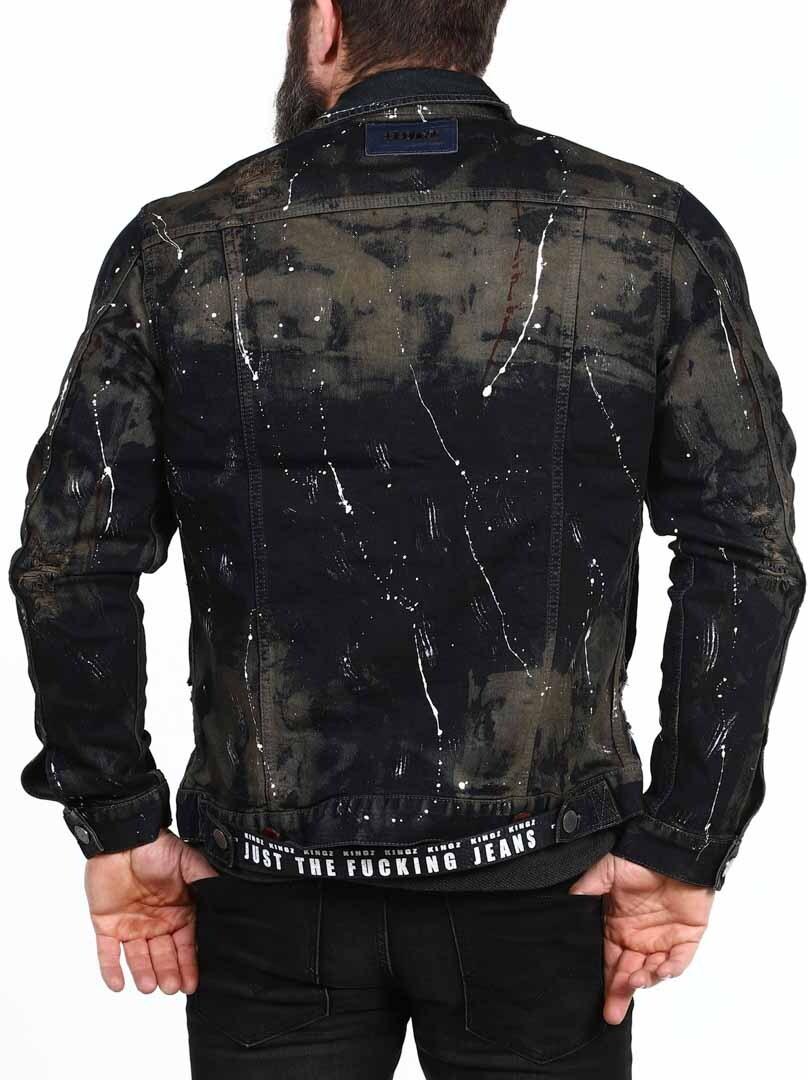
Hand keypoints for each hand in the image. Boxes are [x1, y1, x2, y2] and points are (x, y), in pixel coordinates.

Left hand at [84, 827, 219, 994]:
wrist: (122, 837)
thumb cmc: (157, 847)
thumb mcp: (189, 863)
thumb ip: (207, 883)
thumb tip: (229, 899)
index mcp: (180, 911)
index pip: (187, 943)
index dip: (189, 963)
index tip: (192, 983)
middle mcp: (158, 922)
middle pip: (164, 955)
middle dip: (169, 972)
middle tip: (172, 987)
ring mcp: (132, 925)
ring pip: (139, 958)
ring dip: (144, 973)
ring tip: (150, 986)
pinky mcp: (107, 925)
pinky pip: (107, 953)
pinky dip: (110, 970)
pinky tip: (118, 984)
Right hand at [568, 853, 714, 1023]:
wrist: (672, 848)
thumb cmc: (637, 857)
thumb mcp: (603, 872)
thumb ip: (585, 891)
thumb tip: (565, 906)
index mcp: (617, 925)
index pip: (608, 960)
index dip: (604, 980)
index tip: (597, 1000)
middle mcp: (638, 936)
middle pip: (628, 973)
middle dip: (620, 993)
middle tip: (612, 1012)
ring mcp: (663, 938)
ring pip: (651, 971)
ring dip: (642, 980)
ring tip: (633, 982)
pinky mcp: (687, 937)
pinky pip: (679, 961)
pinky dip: (669, 969)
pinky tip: (658, 970)